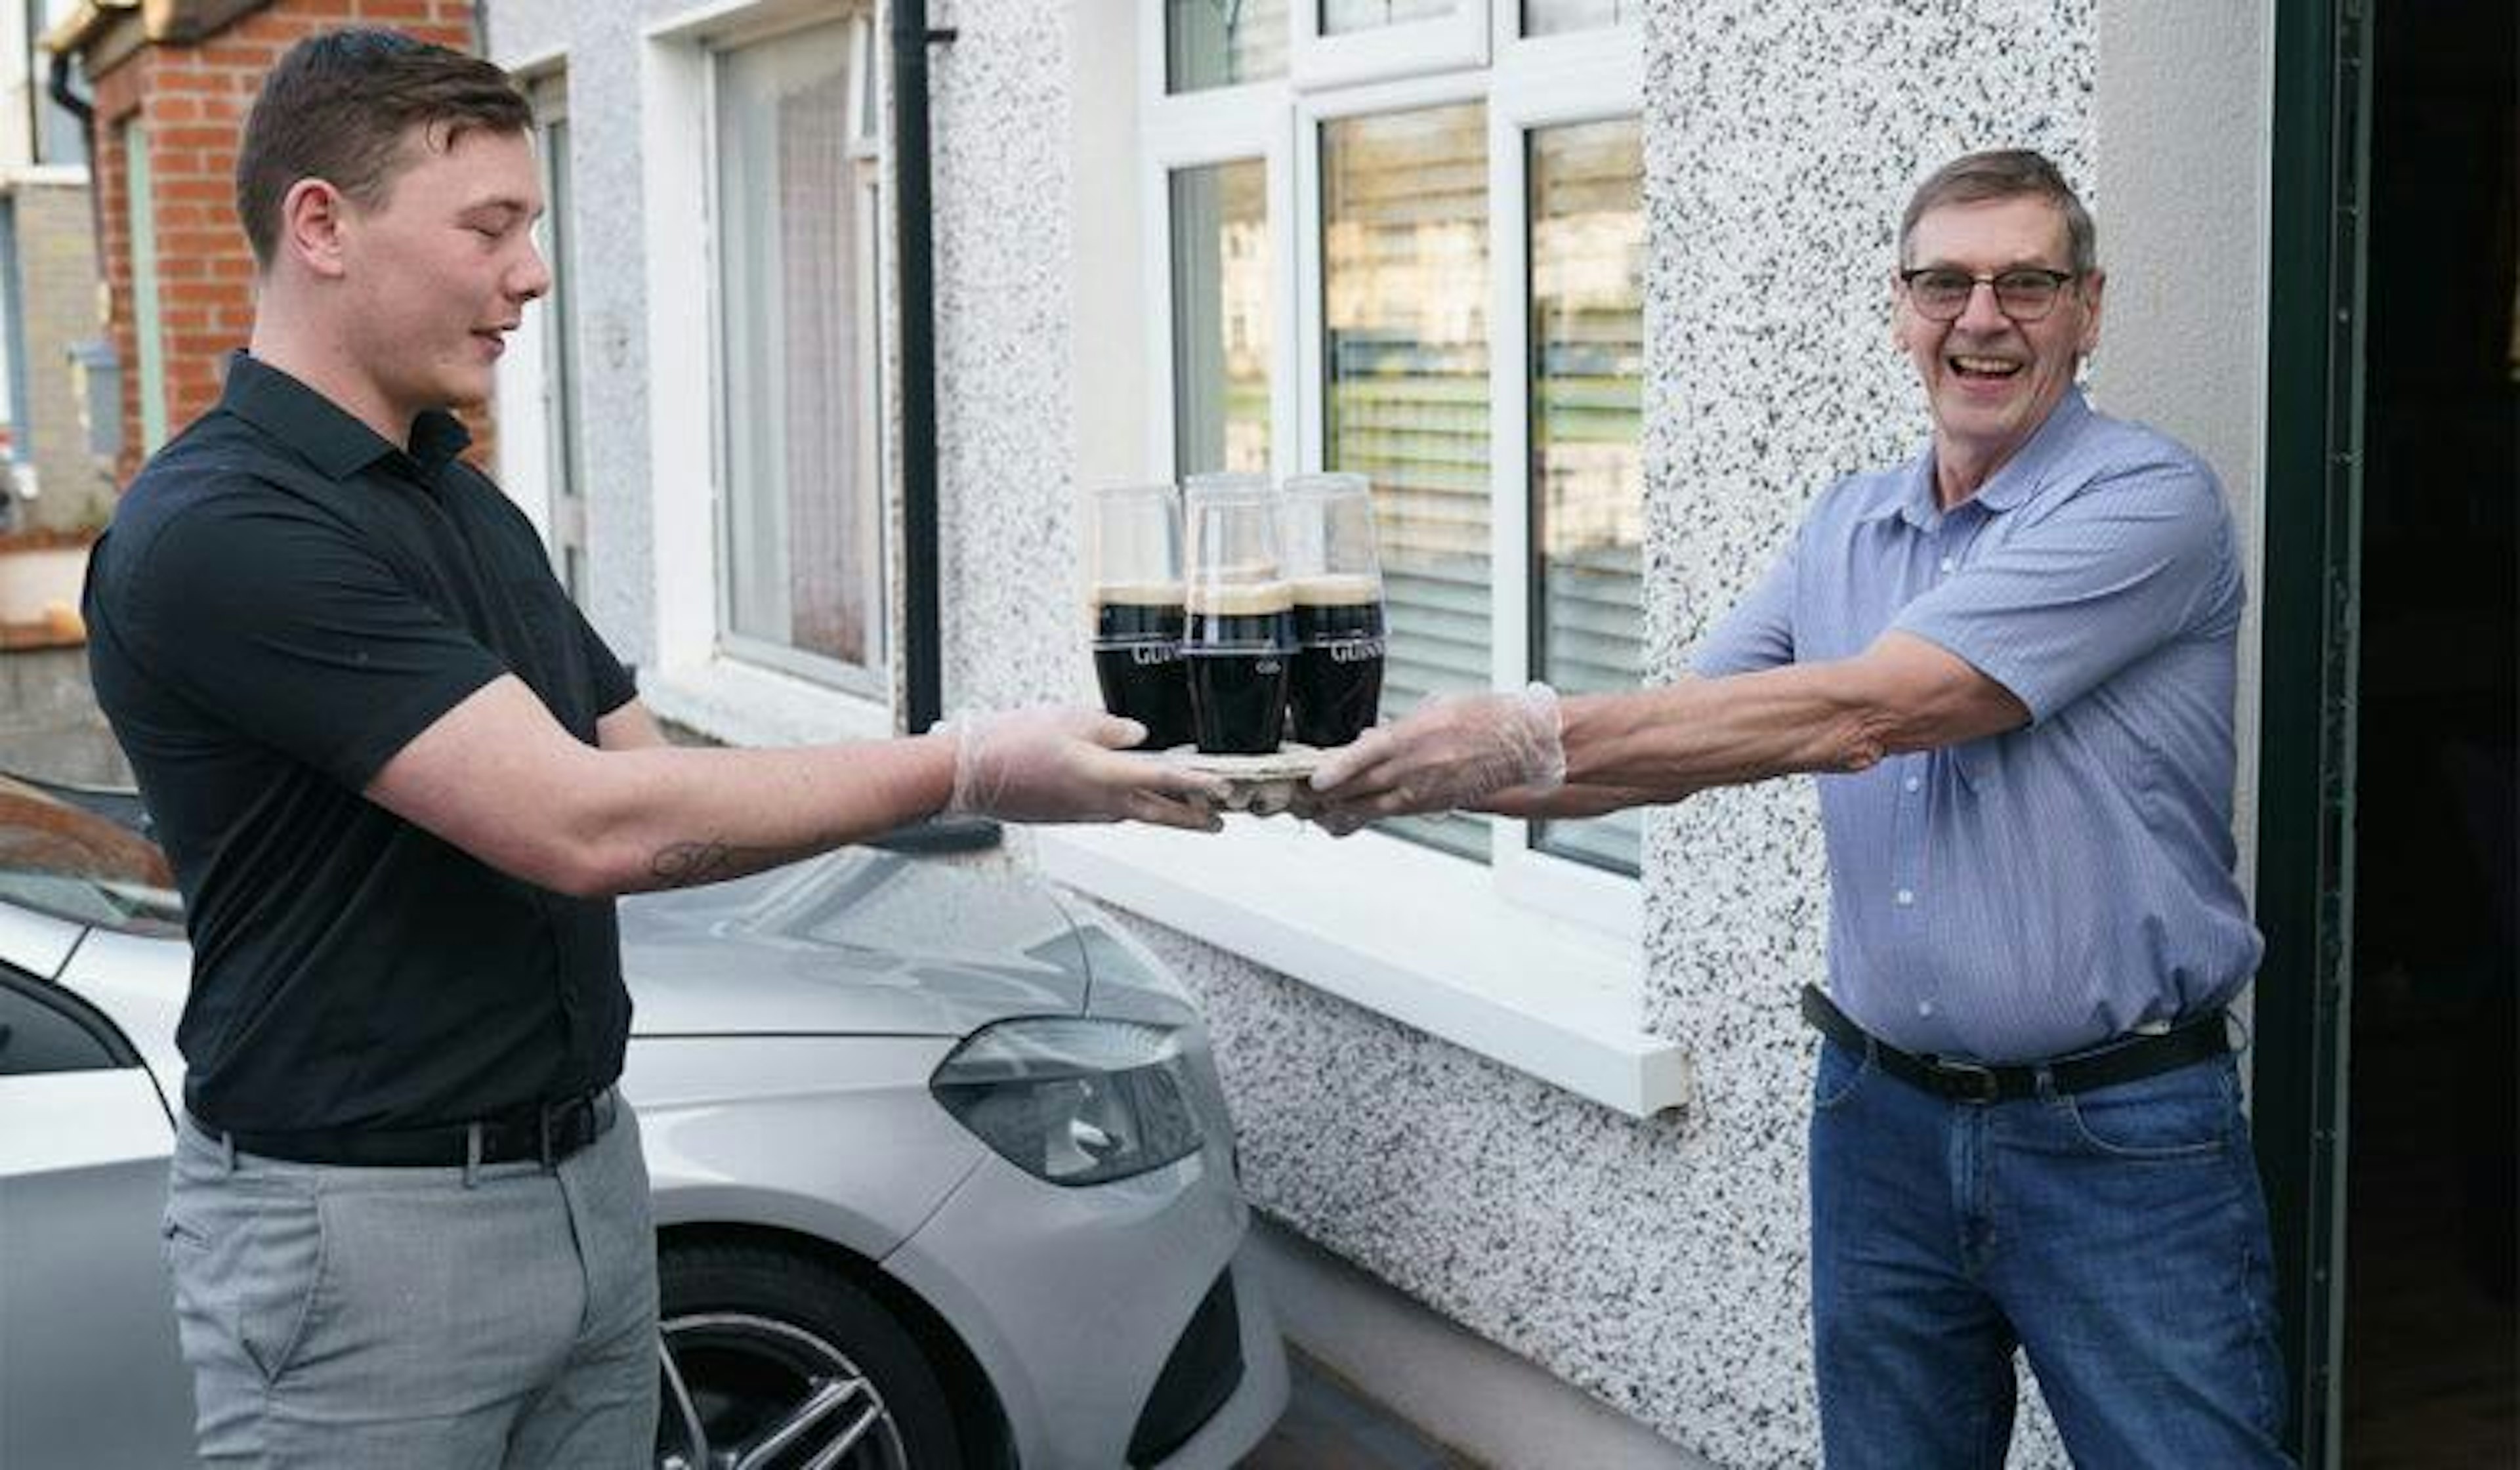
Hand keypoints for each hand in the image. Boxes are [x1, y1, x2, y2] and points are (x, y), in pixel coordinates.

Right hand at [946, 707, 1226, 830]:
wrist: (967, 775)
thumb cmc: (1010, 744)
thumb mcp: (1067, 719)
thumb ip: (1110, 727)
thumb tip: (1137, 734)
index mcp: (1105, 776)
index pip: (1166, 779)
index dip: (1201, 784)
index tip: (1226, 788)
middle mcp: (1101, 803)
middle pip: (1160, 813)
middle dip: (1194, 817)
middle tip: (1221, 821)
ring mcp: (1085, 813)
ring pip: (1137, 814)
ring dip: (1167, 813)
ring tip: (1192, 812)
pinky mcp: (1070, 815)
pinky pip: (1112, 812)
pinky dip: (1134, 807)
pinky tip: (1136, 800)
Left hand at [1304, 684, 1564, 833]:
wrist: (1522, 744)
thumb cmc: (1483, 719)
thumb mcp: (1434, 709)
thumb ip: (1397, 729)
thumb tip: (1367, 742)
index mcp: (1412, 736)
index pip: (1363, 756)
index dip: (1334, 770)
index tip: (1313, 778)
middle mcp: (1415, 768)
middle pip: (1359, 786)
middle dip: (1326, 795)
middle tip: (1301, 798)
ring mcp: (1423, 791)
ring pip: (1370, 808)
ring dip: (1340, 811)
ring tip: (1315, 813)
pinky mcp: (1431, 805)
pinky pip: (1390, 814)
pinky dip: (1365, 816)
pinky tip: (1345, 819)